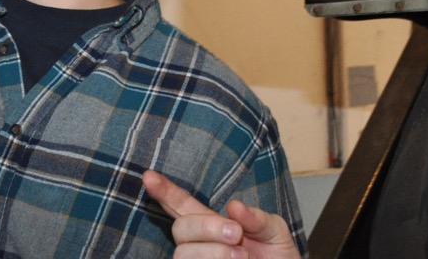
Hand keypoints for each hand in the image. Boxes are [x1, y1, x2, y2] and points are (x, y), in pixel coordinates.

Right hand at [143, 169, 301, 258]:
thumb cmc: (278, 257)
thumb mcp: (275, 231)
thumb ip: (257, 217)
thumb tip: (233, 206)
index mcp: (215, 223)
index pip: (183, 205)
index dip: (165, 191)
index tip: (148, 176)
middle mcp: (201, 244)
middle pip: (180, 228)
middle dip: (206, 227)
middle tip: (237, 235)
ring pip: (183, 254)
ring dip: (213, 252)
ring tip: (242, 258)